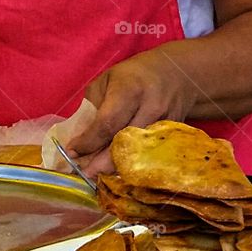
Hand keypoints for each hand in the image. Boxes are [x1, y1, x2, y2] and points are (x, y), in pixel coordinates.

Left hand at [70, 51, 195, 176]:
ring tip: (97, 176)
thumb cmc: (134, 76)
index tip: (72, 152)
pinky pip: (148, 156)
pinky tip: (117, 170)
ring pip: (136, 155)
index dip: (88, 142)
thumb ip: (92, 108)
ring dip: (115, 168)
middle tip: (84, 174)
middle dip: (100, 163)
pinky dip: (131, 165)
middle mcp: (150, 107)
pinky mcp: (172, 136)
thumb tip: (79, 138)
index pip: (107, 123)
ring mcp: (164, 124)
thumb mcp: (107, 81)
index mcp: (130, 89)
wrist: (179, 74)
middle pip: (123, 144)